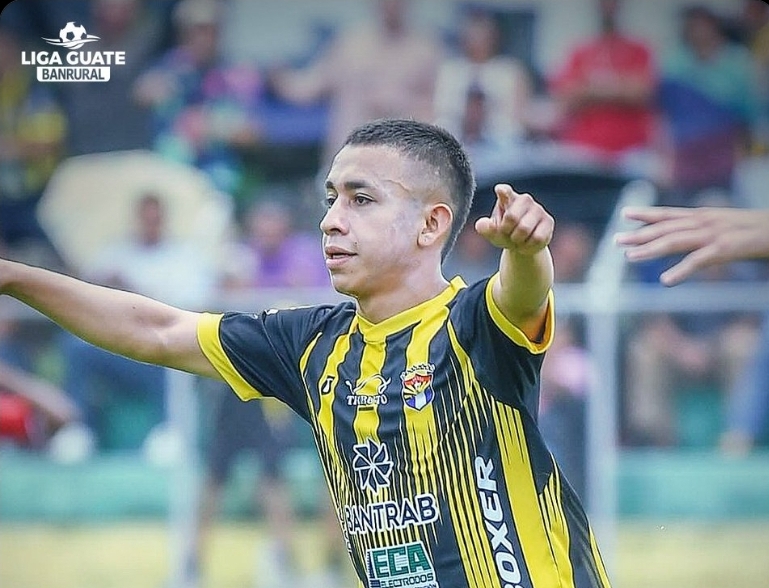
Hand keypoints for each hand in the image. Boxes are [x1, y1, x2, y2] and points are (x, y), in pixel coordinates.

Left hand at [475, 184, 553, 254]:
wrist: (522, 244)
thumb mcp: (492, 233)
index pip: (505, 191)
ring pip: (524, 229)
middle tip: (507, 233)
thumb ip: (485, 228)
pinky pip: (537, 238)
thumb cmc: (504, 233)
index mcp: (507, 198)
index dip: (503, 191)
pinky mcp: (548, 221)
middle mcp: (524, 199)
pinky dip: (528, 246)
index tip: (499, 190)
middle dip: (506, 231)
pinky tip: (527, 243)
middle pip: (511, 217)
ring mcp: (538, 209)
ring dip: (517, 240)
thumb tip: (481, 225)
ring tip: (517, 238)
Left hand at [615, 206, 768, 285]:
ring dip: (650, 249)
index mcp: (705, 215)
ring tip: (629, 256)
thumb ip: (706, 231)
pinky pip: (698, 261)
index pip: (669, 213)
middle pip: (665, 227)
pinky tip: (665, 281)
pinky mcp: (725, 249)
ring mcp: (714, 234)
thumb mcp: (727, 226)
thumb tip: (688, 238)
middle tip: (615, 240)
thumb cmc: (758, 230)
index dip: (646, 214)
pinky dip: (680, 270)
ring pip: (674, 240)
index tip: (625, 214)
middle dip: (639, 234)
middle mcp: (705, 221)